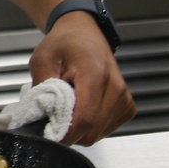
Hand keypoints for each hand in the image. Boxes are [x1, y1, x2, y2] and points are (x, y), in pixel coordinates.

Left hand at [29, 12, 135, 143]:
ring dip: (80, 128)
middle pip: (91, 132)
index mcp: (95, 74)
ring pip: (98, 134)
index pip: (84, 119)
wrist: (84, 33)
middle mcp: (115, 88)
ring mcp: (124, 98)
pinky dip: (91, 125)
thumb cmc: (64, 44)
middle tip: (54, 114)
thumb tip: (41, 119)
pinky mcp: (127, 106)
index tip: (48, 132)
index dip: (65, 133)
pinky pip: (105, 129)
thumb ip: (42, 90)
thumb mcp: (42, 60)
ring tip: (70, 105)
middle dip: (69, 130)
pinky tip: (83, 107)